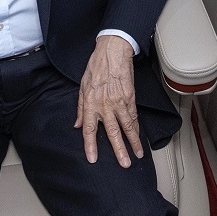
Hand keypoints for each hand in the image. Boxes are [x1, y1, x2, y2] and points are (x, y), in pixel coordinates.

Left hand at [75, 34, 141, 167]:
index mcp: (90, 103)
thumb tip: (78, 125)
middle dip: (119, 150)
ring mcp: (119, 101)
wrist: (112, 51)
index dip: (90, 145)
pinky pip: (133, 116)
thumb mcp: (82, 86)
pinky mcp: (130, 97)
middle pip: (112, 132)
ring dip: (133, 142)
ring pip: (127, 126)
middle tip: (124, 164)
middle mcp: (105, 105)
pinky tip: (138, 136)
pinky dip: (136, 127)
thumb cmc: (96, 67)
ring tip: (137, 154)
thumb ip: (81, 108)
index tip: (93, 159)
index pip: (90, 129)